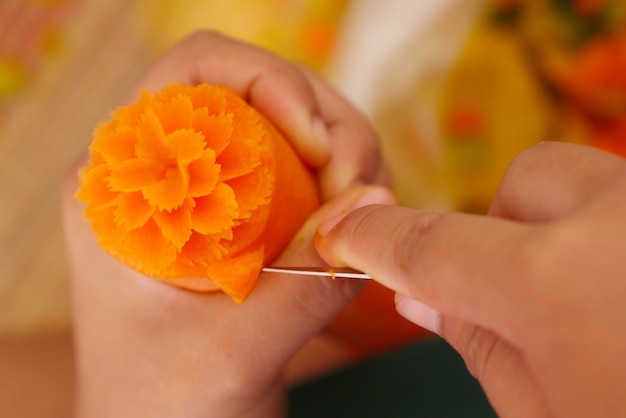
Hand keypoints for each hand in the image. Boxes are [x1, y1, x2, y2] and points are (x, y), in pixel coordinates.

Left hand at [63, 31, 388, 417]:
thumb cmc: (165, 407)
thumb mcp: (232, 352)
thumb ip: (304, 284)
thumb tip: (376, 203)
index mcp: (124, 184)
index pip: (195, 73)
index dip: (266, 80)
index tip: (319, 143)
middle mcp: (167, 172)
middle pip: (258, 93)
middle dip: (324, 124)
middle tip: (360, 185)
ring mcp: (210, 191)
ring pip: (294, 128)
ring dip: (346, 153)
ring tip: (364, 211)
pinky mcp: (249, 215)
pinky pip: (310, 170)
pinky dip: (349, 184)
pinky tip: (356, 225)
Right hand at [316, 142, 625, 417]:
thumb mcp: (544, 412)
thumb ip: (475, 343)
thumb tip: (417, 296)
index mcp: (556, 284)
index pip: (431, 244)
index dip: (376, 239)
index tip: (347, 236)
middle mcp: (620, 221)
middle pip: (529, 175)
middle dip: (504, 224)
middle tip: (515, 289)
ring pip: (591, 181)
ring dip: (567, 228)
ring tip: (587, 298)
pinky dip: (610, 237)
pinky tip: (621, 296)